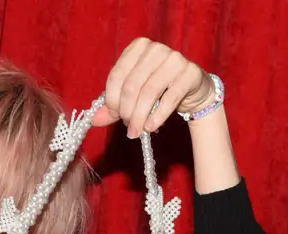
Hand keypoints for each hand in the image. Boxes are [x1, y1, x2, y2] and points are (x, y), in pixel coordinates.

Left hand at [91, 37, 216, 138]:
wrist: (193, 90)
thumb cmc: (159, 90)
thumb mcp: (133, 95)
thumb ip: (113, 106)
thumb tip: (94, 120)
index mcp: (138, 48)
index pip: (117, 75)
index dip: (112, 99)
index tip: (114, 115)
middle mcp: (156, 49)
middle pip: (132, 85)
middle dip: (126, 111)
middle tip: (128, 127)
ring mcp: (175, 59)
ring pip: (149, 92)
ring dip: (140, 117)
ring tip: (136, 132)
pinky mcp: (190, 73)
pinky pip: (169, 98)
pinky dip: (157, 116)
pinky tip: (150, 127)